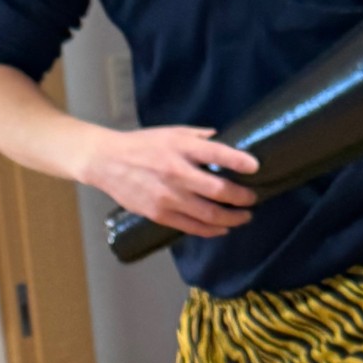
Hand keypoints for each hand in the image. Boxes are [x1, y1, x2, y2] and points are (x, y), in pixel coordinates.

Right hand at [79, 125, 258, 238]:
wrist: (107, 162)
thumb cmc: (142, 145)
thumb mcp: (172, 132)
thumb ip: (199, 137)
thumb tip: (223, 140)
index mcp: (181, 148)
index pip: (218, 154)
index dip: (240, 162)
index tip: (255, 167)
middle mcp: (177, 173)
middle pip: (219, 191)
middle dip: (242, 198)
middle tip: (253, 199)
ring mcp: (168, 197)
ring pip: (209, 215)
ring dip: (232, 218)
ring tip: (244, 217)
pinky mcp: (160, 214)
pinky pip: (193, 227)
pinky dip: (212, 230)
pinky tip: (223, 227)